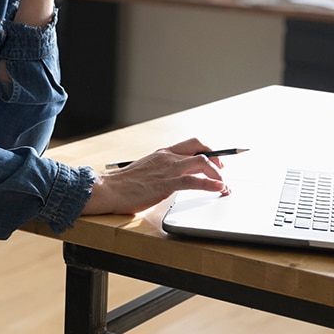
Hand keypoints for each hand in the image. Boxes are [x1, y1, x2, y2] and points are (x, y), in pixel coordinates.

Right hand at [81, 138, 230, 215]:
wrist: (109, 189)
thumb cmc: (124, 184)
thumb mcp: (146, 171)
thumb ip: (161, 171)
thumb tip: (175, 179)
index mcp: (162, 153)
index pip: (191, 144)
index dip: (208, 150)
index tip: (216, 160)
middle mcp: (167, 157)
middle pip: (200, 148)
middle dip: (216, 158)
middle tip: (222, 171)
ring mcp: (168, 169)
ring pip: (201, 162)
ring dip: (218, 173)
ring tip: (224, 184)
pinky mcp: (167, 184)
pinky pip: (195, 181)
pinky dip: (211, 184)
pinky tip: (219, 188)